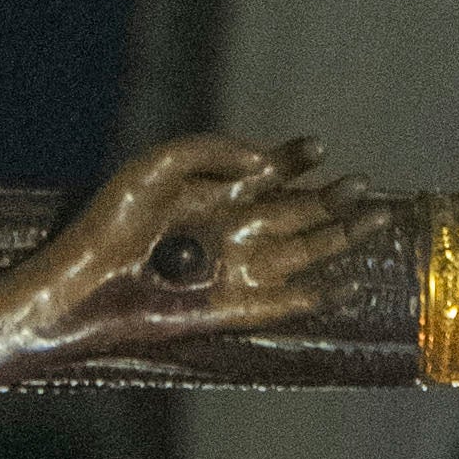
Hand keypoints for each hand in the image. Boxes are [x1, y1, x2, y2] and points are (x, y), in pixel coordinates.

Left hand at [0, 129, 369, 365]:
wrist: (80, 288)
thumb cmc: (107, 226)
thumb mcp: (155, 167)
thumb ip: (211, 150)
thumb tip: (265, 161)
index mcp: (213, 195)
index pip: (269, 172)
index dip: (296, 159)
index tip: (319, 148)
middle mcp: (230, 232)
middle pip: (297, 212)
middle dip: (334, 198)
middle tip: (368, 185)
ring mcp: (234, 271)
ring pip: (303, 252)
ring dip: (340, 236)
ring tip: (378, 216)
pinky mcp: (232, 310)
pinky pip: (286, 303)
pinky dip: (319, 295)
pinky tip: (350, 283)